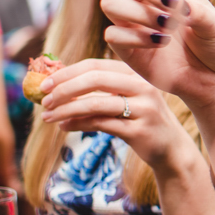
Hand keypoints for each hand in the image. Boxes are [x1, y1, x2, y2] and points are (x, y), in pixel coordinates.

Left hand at [38, 58, 197, 175]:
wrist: (170, 148)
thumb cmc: (140, 120)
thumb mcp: (123, 100)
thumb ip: (96, 91)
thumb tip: (54, 88)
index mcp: (135, 74)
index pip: (95, 65)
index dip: (67, 72)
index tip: (44, 83)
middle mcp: (143, 86)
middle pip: (95, 80)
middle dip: (64, 89)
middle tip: (44, 99)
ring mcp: (144, 108)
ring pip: (96, 104)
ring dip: (66, 110)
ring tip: (48, 117)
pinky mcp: (140, 130)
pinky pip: (102, 124)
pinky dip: (78, 124)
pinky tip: (65, 127)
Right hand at [99, 0, 214, 110]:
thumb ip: (199, 12)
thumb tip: (176, 5)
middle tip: (173, 7)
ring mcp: (135, 23)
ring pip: (109, 3)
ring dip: (138, 13)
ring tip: (167, 27)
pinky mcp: (127, 48)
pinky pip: (112, 34)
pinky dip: (135, 37)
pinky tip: (160, 43)